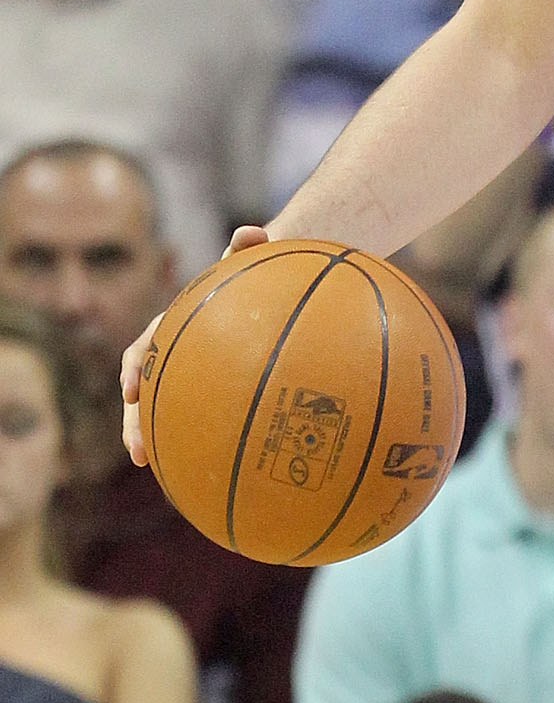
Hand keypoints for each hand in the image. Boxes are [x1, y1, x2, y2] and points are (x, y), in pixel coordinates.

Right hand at [123, 224, 266, 465]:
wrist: (271, 285)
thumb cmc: (260, 273)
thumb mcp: (253, 260)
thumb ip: (248, 248)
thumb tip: (252, 232)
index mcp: (176, 324)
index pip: (146, 346)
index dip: (136, 368)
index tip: (132, 391)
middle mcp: (175, 352)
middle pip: (145, 389)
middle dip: (135, 420)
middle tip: (136, 451)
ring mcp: (190, 372)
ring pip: (164, 407)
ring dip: (153, 436)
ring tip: (152, 466)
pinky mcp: (211, 388)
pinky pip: (200, 415)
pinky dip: (200, 439)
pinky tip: (215, 470)